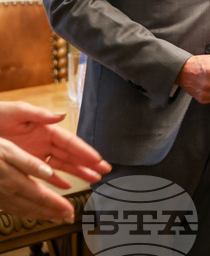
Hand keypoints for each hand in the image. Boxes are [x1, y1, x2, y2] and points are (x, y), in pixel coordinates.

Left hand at [0, 101, 111, 223]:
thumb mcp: (16, 111)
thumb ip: (38, 114)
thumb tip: (61, 115)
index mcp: (45, 129)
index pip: (69, 142)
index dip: (84, 151)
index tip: (97, 159)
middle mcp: (43, 142)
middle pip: (71, 155)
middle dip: (88, 163)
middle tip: (104, 171)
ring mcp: (36, 154)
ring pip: (62, 166)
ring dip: (78, 173)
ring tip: (93, 179)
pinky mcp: (25, 164)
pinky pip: (44, 175)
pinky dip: (56, 181)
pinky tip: (66, 186)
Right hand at [0, 136, 74, 222]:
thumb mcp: (7, 149)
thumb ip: (28, 162)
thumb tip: (48, 172)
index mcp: (13, 179)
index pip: (40, 196)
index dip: (57, 204)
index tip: (70, 210)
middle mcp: (6, 191)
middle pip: (33, 206)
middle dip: (53, 213)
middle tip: (68, 218)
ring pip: (23, 209)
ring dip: (41, 215)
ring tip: (56, 218)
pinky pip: (12, 207)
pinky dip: (25, 211)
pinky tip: (31, 212)